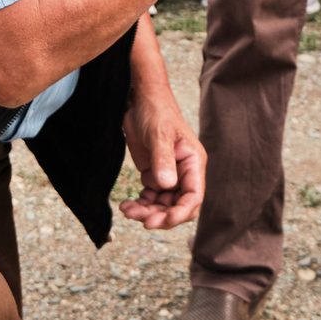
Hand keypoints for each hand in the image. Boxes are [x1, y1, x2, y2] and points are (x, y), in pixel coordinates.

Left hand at [120, 89, 204, 230]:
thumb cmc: (156, 111)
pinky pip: (150, 199)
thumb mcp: (160, 134)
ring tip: (128, 211)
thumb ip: (163, 159)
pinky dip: (140, 205)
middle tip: (142, 220)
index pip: (194, 197)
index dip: (180, 213)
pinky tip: (127, 205)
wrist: (139, 99)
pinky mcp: (153, 175)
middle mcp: (184, 172)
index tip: (162, 220)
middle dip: (162, 216)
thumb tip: (168, 184)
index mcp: (193, 163)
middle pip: (178, 206)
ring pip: (163, 206)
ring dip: (148, 212)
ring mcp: (168, 175)